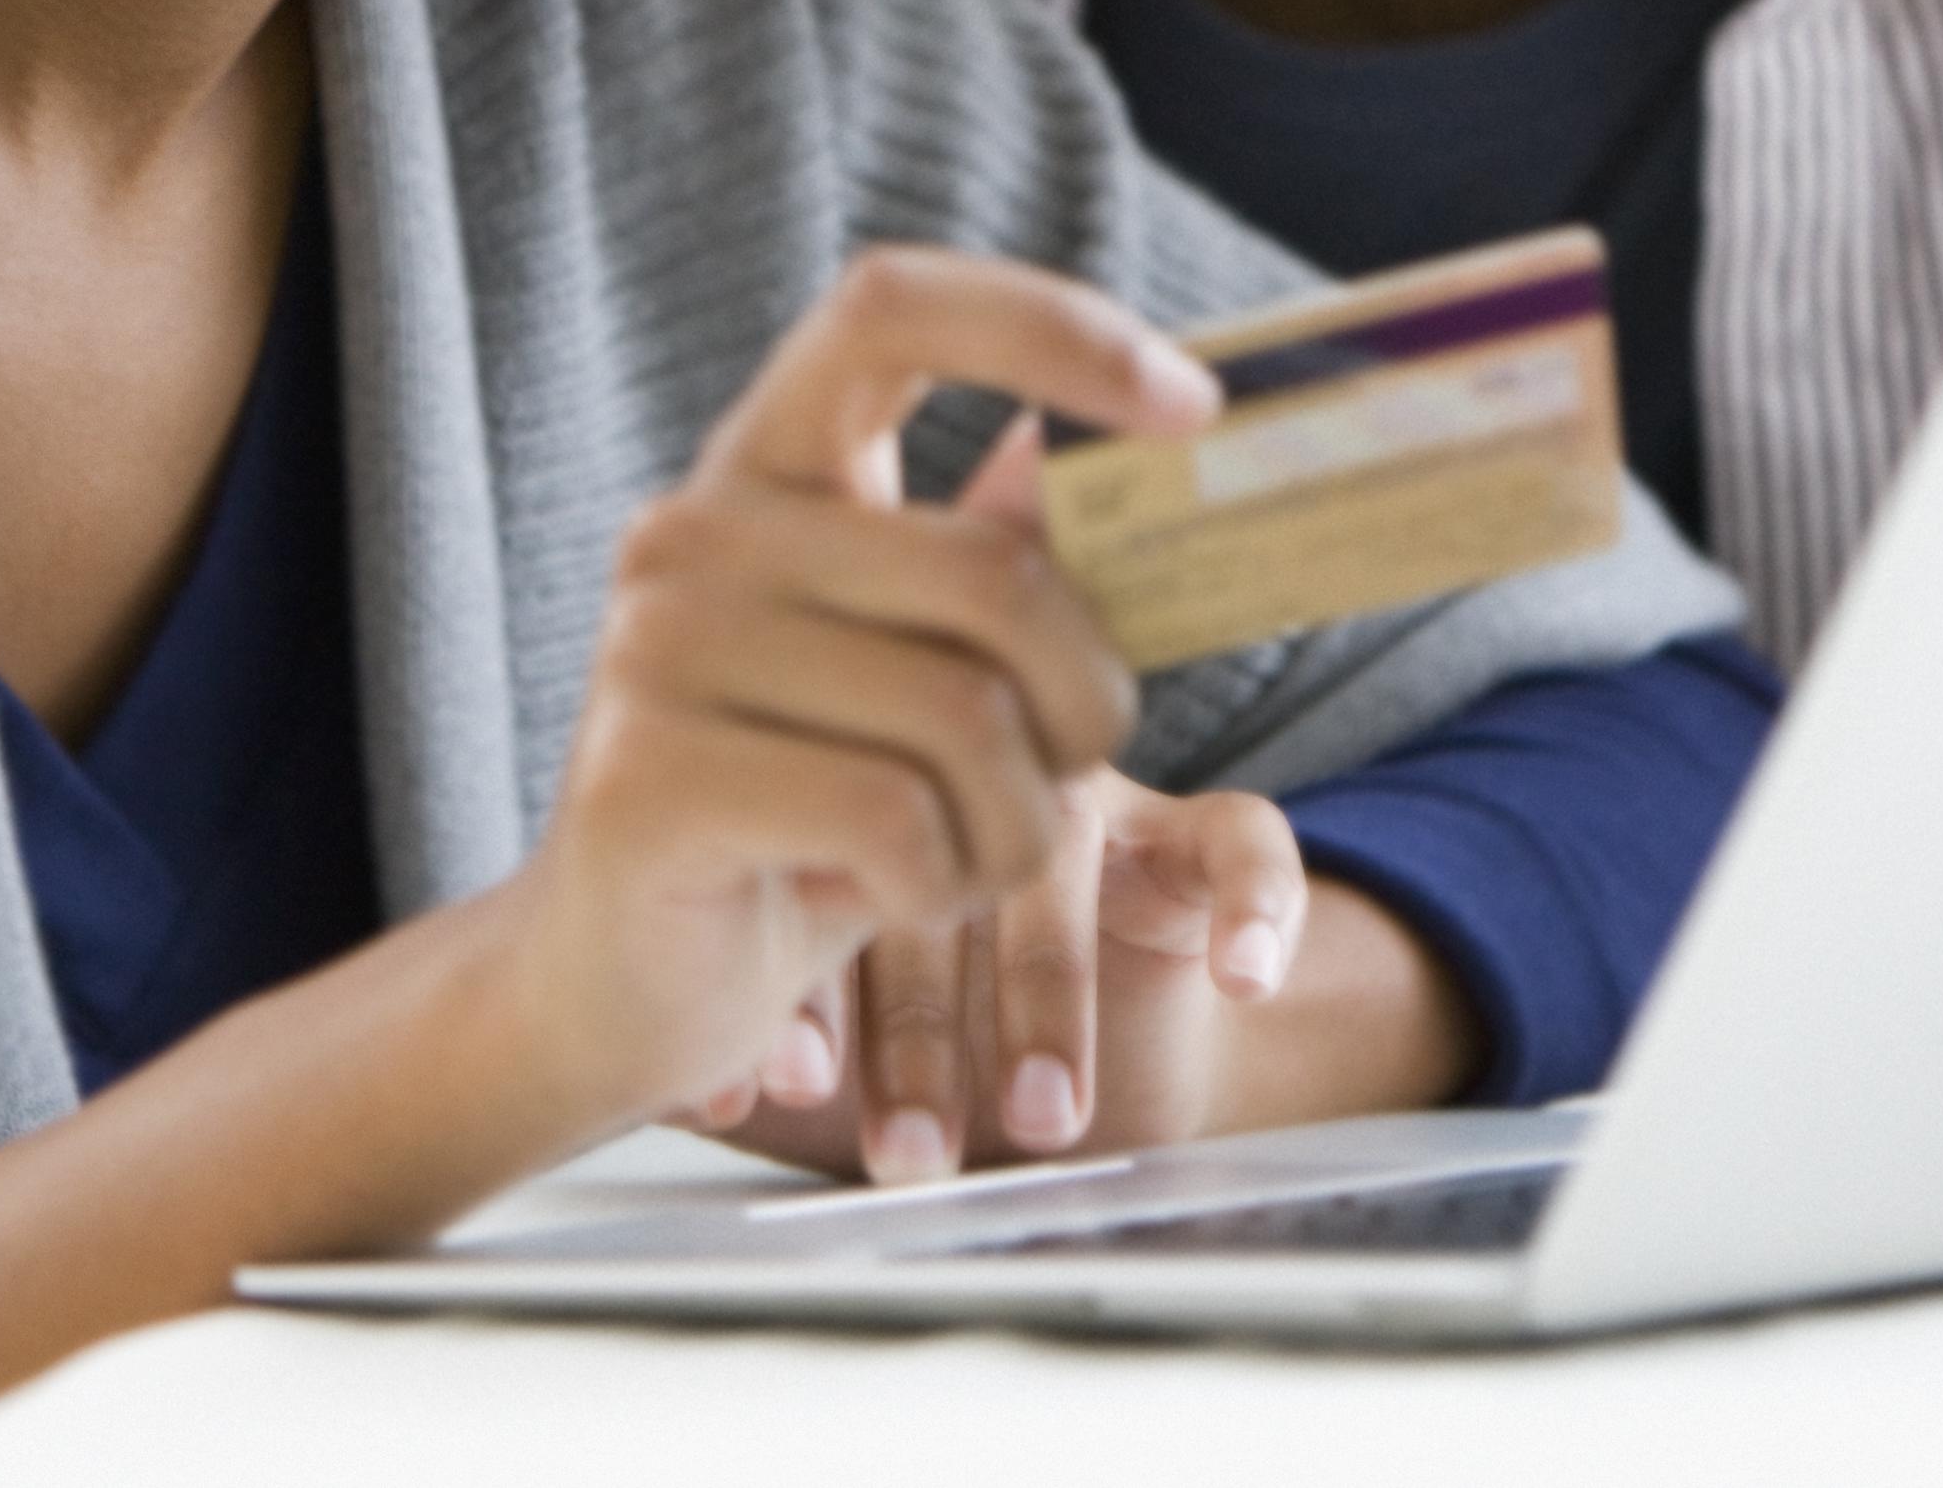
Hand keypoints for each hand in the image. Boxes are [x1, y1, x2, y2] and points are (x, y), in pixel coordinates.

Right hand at [487, 250, 1220, 1138]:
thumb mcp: (917, 676)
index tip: (1193, 404)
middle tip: (1068, 778)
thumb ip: (996, 566)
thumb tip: (1087, 446)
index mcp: (764, 467)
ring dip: (1014, 828)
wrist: (622, 986)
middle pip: (992, 573)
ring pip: (963, 719)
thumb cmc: (805, 821)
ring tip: (958, 862)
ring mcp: (654, 647)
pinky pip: (893, 820)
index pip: (890, 309)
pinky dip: (937, 887)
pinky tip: (881, 901)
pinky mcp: (646, 779)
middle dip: (1086, 706)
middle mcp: (691, 529)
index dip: (1050, 328)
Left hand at [701, 760, 1315, 1178]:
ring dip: (1053, 1004)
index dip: (805, 991)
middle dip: (922, 1030)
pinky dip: (1254, 900)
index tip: (789, 1094)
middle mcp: (959, 793)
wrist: (1089, 1068)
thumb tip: (688, 1099)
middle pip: (937, 885)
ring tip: (1043, 1121)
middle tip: (908, 1149)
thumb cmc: (926, 1049)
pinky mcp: (1186, 843)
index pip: (817, 882)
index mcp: (857, 822)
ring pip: (1060, 870)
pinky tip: (1246, 972)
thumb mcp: (843, 1059)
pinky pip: (1241, 839)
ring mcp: (1077, 809)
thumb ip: (767, 1060)